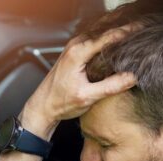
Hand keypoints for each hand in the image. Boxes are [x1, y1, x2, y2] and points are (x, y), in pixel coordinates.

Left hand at [21, 26, 137, 136]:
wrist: (42, 107)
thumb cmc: (59, 103)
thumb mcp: (87, 97)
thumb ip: (110, 86)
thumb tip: (131, 77)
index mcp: (77, 53)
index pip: (108, 36)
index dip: (128, 33)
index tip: (141, 34)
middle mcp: (74, 46)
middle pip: (104, 29)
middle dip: (122, 31)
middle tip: (137, 38)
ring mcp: (73, 48)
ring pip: (99, 33)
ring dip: (114, 34)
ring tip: (130, 42)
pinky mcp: (73, 53)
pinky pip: (93, 40)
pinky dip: (106, 40)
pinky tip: (115, 48)